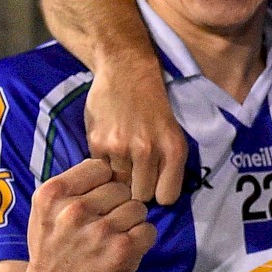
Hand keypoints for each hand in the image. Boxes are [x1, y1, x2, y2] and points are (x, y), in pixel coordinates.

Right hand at [16, 159, 156, 271]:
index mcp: (52, 194)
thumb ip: (74, 188)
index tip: (98, 200)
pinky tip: (122, 251)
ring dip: (132, 223)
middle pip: (122, 188)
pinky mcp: (122, 250)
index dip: (104, 183)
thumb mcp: (46, 212)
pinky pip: (149, 230)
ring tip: (112, 239)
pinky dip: (141, 240)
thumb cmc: (52, 252)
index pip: (99, 167)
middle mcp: (74, 209)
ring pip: (138, 208)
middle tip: (104, 225)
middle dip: (119, 205)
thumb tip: (113, 169)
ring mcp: (100, 230)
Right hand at [84, 54, 184, 205]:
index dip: (159, 194)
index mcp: (173, 150)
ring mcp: (121, 147)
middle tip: (134, 176)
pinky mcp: (97, 142)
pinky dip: (103, 165)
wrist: (126, 72)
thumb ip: (169, 164)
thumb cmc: (154, 105)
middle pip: (141, 196)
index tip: (154, 186)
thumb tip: (159, 198)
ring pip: (119, 185)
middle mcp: (148, 151)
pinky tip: (109, 150)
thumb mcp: (174, 133)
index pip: (167, 197)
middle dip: (138, 189)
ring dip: (119, 177)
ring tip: (121, 161)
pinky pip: (100, 170)